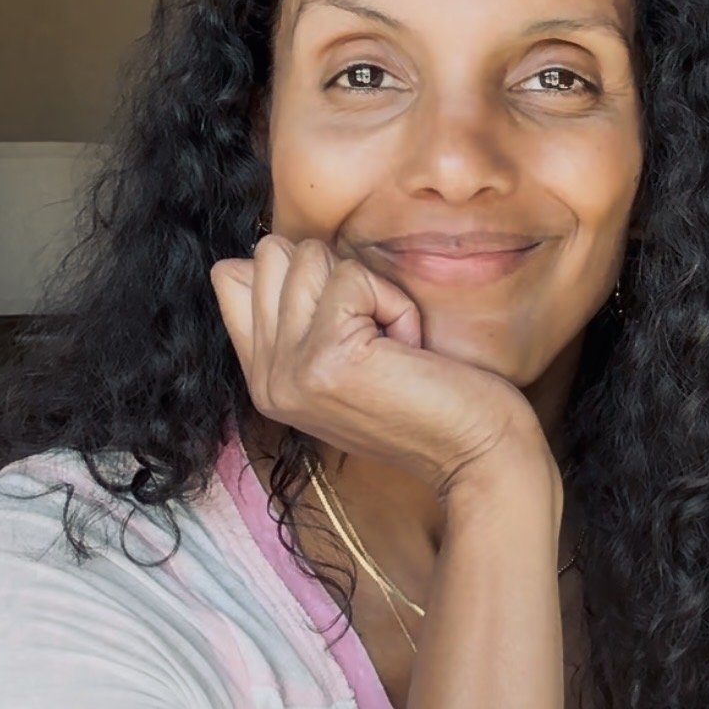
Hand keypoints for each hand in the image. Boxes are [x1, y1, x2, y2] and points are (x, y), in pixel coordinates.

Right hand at [209, 234, 547, 501]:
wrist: (477, 454)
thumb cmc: (427, 400)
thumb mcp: (341, 361)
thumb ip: (294, 317)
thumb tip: (257, 254)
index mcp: (263, 378)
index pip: (231, 277)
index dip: (299, 274)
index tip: (346, 322)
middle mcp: (266, 379)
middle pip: (271, 255)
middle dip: (335, 277)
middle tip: (374, 335)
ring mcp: (290, 371)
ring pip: (309, 257)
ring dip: (368, 290)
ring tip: (392, 344)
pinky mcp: (325, 358)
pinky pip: (353, 277)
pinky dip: (394, 303)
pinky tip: (408, 350)